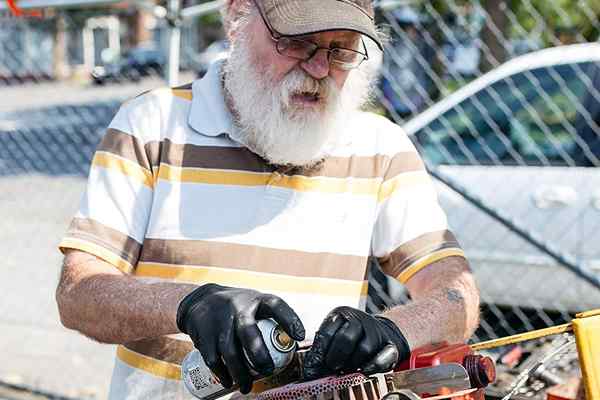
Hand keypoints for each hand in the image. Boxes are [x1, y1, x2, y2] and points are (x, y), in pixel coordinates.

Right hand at [176, 284, 304, 392]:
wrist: (201, 299)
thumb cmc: (238, 307)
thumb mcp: (255, 303)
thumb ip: (273, 318)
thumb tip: (296, 343)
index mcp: (257, 300)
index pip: (276, 305)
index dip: (289, 319)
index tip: (299, 336)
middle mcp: (238, 308)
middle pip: (248, 332)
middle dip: (259, 354)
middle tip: (268, 371)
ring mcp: (219, 321)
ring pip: (229, 350)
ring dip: (239, 372)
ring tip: (247, 387)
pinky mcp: (204, 333)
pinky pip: (213, 357)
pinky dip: (221, 373)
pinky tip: (228, 382)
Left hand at [303, 306, 409, 379]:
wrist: (383, 333)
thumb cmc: (353, 337)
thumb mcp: (335, 335)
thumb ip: (322, 349)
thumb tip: (310, 369)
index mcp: (341, 314)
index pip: (326, 333)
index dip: (319, 352)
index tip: (313, 366)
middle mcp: (359, 319)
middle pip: (346, 338)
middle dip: (336, 357)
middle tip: (332, 367)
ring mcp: (376, 331)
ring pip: (363, 349)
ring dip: (353, 363)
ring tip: (347, 368)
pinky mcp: (390, 344)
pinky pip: (383, 356)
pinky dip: (373, 365)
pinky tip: (364, 370)